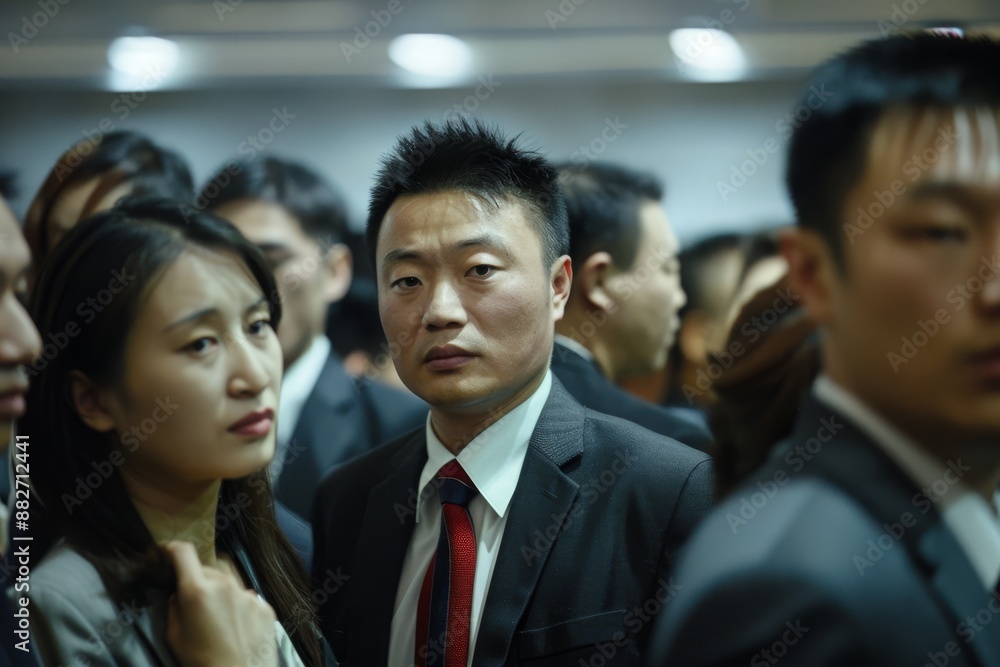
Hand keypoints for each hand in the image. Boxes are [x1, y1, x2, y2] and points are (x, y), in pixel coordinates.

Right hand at [163, 541, 278, 666]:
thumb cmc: (199, 661)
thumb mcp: (173, 635)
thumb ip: (175, 606)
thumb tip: (180, 593)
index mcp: (197, 590)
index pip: (183, 553)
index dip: (172, 549)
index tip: (167, 553)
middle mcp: (225, 585)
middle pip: (207, 570)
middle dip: (197, 580)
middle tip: (194, 604)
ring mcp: (248, 594)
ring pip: (229, 583)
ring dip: (219, 592)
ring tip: (217, 619)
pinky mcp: (264, 606)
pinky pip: (247, 598)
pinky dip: (238, 606)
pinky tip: (236, 627)